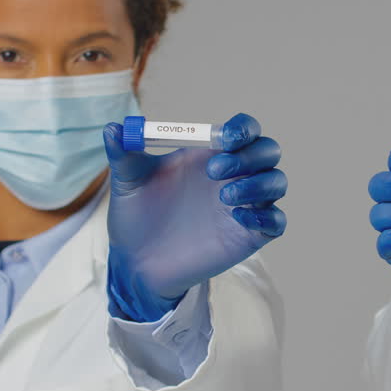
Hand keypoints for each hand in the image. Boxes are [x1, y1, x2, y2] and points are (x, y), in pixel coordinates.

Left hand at [103, 113, 286, 321]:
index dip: (242, 128)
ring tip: (225, 197)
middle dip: (250, 155)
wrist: (137, 262)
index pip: (244, 130)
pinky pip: (276, 222)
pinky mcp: (249, 236)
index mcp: (210, 154)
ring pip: (277, 182)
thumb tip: (113, 128)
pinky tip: (238, 218)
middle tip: (214, 171)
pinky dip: (266, 216)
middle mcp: (234, 176)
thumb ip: (123, 153)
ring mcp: (245, 206)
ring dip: (259, 183)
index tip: (224, 137)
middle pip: (267, 151)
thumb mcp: (127, 181)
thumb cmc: (136, 216)